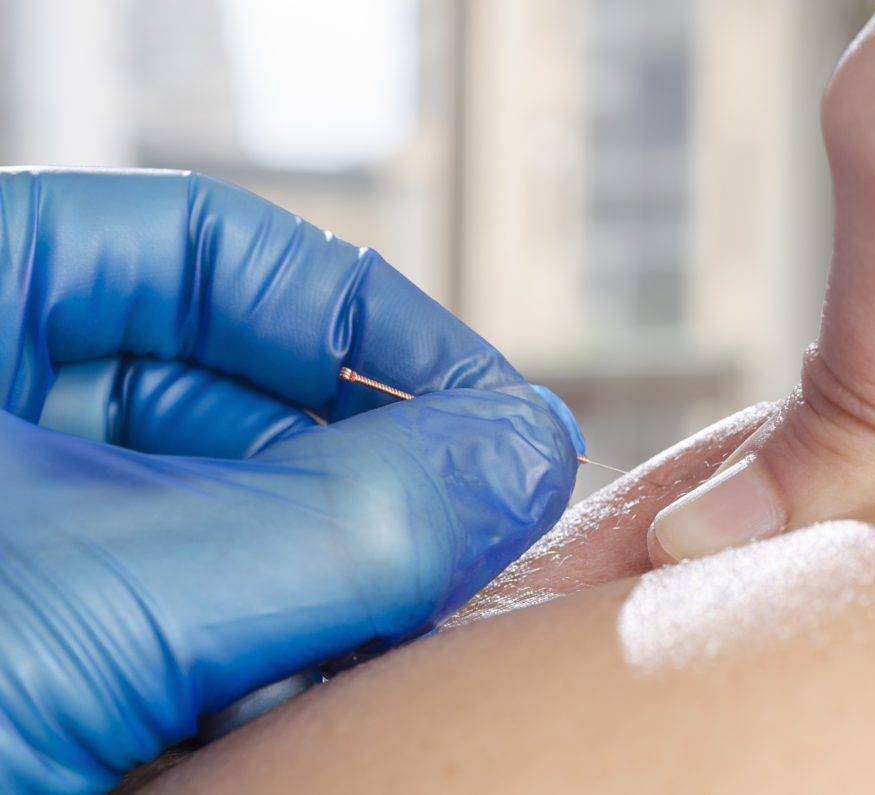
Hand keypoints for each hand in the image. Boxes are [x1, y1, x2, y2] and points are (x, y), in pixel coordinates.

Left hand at [0, 169, 579, 792]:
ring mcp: (33, 543)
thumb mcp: (95, 602)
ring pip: (242, 511)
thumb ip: (337, 520)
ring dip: (344, 565)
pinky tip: (333, 684)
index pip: (204, 252)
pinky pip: (215, 610)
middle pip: (242, 390)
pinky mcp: (65, 649)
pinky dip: (293, 641)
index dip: (361, 314)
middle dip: (371, 464)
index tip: (481, 401)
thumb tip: (520, 454)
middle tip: (483, 526)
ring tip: (416, 619)